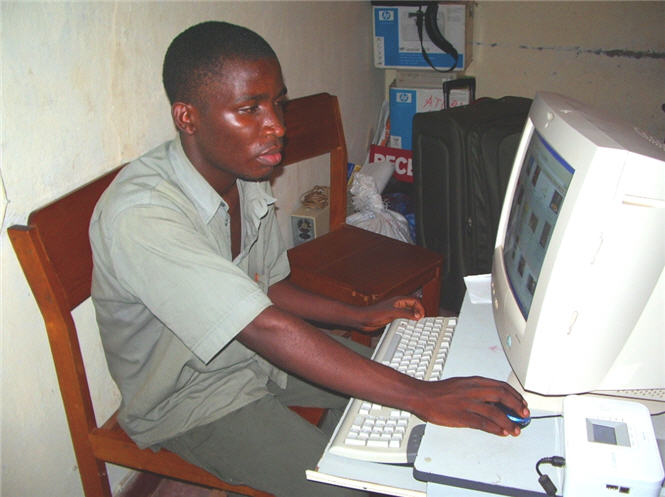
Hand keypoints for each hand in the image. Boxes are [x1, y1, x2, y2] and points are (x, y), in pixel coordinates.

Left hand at [353, 296, 424, 331]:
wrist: (363, 319)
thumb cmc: (374, 313)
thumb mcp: (392, 313)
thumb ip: (405, 313)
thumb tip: (418, 315)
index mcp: (399, 300)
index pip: (415, 301)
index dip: (420, 308)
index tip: (422, 316)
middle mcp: (397, 305)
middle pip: (413, 307)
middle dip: (418, 312)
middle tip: (422, 320)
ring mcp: (395, 311)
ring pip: (408, 313)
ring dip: (413, 317)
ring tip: (417, 323)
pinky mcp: (392, 318)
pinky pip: (403, 319)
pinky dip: (407, 322)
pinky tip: (407, 327)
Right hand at [413, 376, 529, 436]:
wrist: (422, 396)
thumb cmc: (440, 392)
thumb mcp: (461, 385)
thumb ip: (477, 390)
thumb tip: (493, 401)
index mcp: (473, 382)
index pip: (500, 386)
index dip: (515, 395)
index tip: (522, 403)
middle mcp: (472, 390)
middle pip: (501, 396)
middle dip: (516, 406)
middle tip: (524, 415)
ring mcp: (467, 403)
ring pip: (495, 411)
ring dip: (509, 421)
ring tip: (516, 429)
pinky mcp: (461, 415)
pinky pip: (483, 423)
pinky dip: (495, 428)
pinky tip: (502, 432)